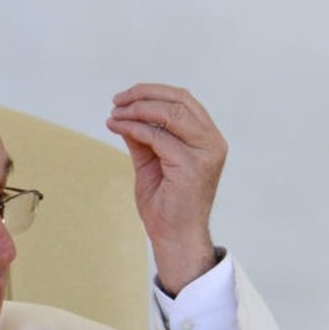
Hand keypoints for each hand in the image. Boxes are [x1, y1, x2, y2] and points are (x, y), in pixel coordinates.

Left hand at [106, 83, 227, 294]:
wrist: (175, 237)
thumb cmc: (167, 204)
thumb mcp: (151, 162)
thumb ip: (143, 138)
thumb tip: (124, 115)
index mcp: (208, 139)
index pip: (184, 100)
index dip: (153, 92)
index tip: (125, 97)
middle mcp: (212, 142)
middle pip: (179, 100)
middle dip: (143, 95)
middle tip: (117, 102)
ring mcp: (205, 153)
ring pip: (170, 113)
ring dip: (138, 110)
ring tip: (116, 114)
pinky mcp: (191, 166)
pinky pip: (158, 136)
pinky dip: (135, 128)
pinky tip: (118, 127)